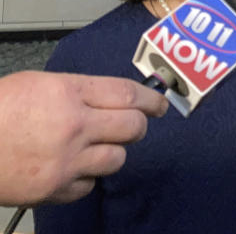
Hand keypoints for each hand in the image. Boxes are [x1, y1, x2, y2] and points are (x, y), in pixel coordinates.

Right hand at [0, 70, 167, 205]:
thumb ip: (77, 90)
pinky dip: (86, 178)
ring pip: (117, 159)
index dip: (151, 99)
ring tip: (98, 147)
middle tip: (135, 125)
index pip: (128, 94)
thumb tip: (111, 97)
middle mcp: (74, 126)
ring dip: (113, 153)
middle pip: (133, 127)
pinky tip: (73, 169)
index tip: (160, 103)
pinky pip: (89, 186)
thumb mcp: (37, 84)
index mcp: (68, 93)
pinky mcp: (54, 189)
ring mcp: (65, 161)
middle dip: (139, 126)